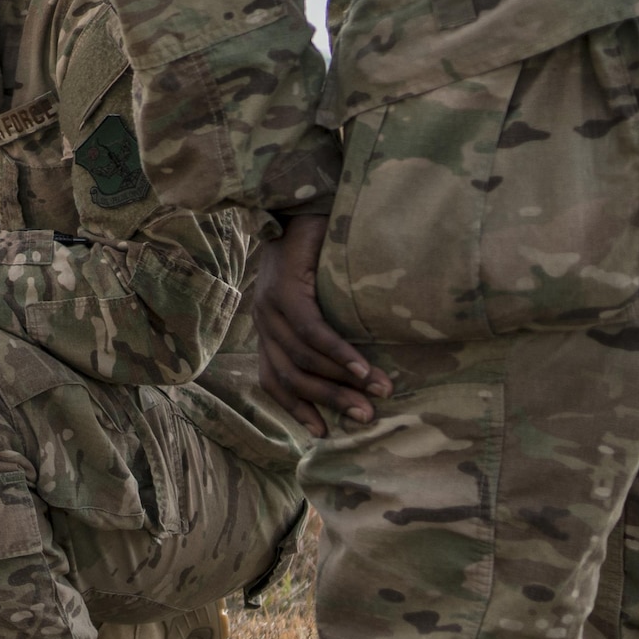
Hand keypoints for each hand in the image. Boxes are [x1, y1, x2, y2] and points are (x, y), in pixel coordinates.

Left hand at [253, 215, 391, 435]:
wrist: (305, 205)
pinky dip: (339, 354)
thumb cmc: (318, 254)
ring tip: (377, 394)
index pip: (273, 379)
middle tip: (365, 419)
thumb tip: (357, 372)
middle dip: (328, 402)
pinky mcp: (284, 289)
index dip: (297, 408)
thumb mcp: (319, 299)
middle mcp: (261, 321)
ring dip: (341, 382)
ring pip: (302, 358)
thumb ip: (323, 331)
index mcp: (266, 328)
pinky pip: (312, 331)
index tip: (325, 432)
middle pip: (290, 376)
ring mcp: (269, 305)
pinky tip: (362, 369)